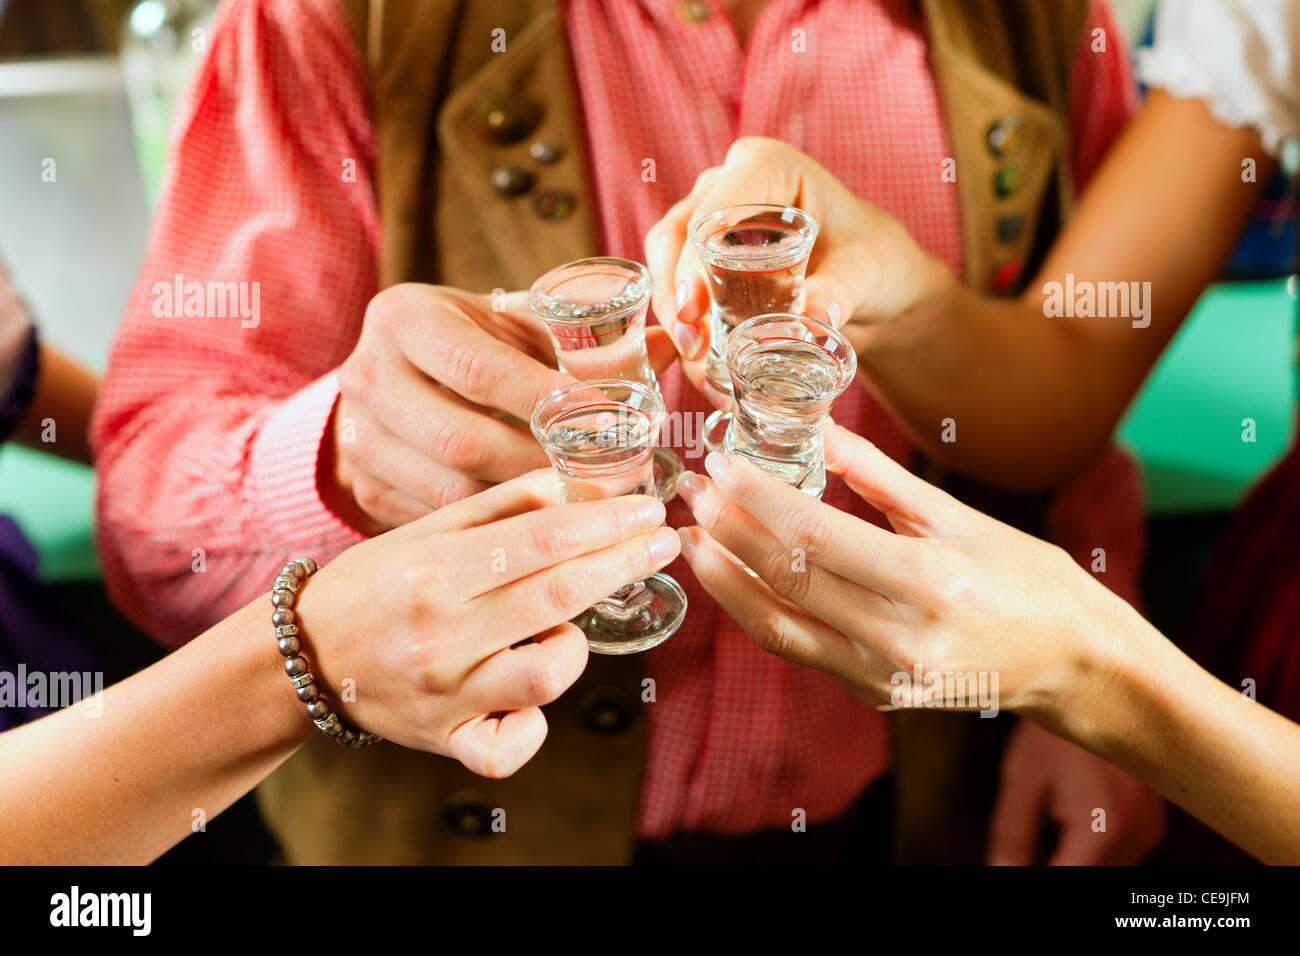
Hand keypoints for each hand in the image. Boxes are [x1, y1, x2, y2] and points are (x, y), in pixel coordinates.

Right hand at [298, 469, 680, 776]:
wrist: (305, 657)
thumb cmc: (375, 583)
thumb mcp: (427, 530)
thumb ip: (504, 506)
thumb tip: (575, 483)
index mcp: (434, 572)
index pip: (544, 541)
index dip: (607, 524)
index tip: (646, 509)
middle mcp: (442, 636)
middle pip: (560, 598)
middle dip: (623, 563)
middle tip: (661, 541)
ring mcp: (447, 696)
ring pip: (549, 677)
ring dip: (577, 644)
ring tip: (567, 624)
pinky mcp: (448, 740)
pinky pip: (511, 748)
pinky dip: (536, 726)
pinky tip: (535, 697)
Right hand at [328, 283, 676, 533]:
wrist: (387, 382)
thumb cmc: (469, 345)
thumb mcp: (511, 324)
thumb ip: (582, 336)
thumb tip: (673, 345)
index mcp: (405, 318)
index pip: (482, 369)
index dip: (553, 403)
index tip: (616, 428)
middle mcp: (367, 377)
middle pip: (465, 441)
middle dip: (549, 471)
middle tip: (619, 488)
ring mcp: (357, 441)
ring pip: (452, 494)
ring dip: (530, 514)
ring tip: (597, 519)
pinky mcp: (363, 490)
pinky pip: (438, 524)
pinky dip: (497, 536)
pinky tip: (548, 537)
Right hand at [643, 136, 950, 399]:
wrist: (875, 289)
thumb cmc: (874, 260)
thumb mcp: (866, 270)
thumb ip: (841, 289)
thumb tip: (815, 319)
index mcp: (765, 166)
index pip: (711, 210)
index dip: (691, 260)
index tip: (692, 310)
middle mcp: (728, 187)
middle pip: (674, 238)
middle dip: (674, 295)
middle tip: (692, 346)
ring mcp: (711, 225)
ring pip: (666, 268)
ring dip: (673, 319)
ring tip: (698, 365)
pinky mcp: (706, 263)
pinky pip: (679, 292)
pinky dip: (684, 330)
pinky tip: (699, 366)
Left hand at [674, 426, 1136, 720]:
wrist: (1071, 662)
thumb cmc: (1025, 577)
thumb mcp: (957, 515)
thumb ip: (877, 475)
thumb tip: (814, 425)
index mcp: (927, 580)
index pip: (812, 535)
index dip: (754, 499)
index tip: (719, 463)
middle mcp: (900, 637)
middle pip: (786, 576)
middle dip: (727, 529)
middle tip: (691, 488)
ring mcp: (883, 676)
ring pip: (777, 625)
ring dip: (724, 578)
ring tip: (691, 536)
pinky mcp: (874, 695)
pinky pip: (799, 649)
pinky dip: (755, 612)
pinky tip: (732, 578)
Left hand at [990, 721, 1166, 864]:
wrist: (1100, 674)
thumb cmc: (1057, 720)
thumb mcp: (1022, 776)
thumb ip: (1012, 834)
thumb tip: (1000, 871)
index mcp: (1105, 826)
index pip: (1067, 879)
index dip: (1037, 875)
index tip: (1014, 864)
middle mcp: (1138, 832)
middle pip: (1092, 876)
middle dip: (1059, 864)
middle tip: (1038, 825)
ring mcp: (1151, 825)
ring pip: (1110, 868)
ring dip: (1078, 858)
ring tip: (1054, 814)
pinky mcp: (1154, 816)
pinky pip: (1122, 849)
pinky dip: (1095, 845)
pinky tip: (1074, 814)